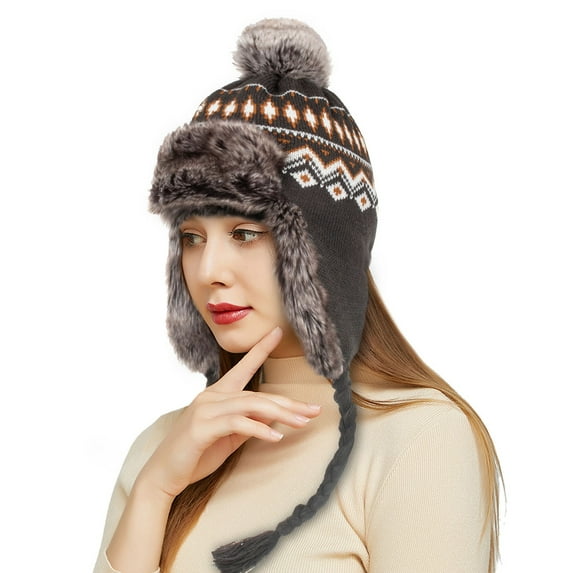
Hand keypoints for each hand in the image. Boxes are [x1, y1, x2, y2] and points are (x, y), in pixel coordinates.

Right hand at [136, 327, 320, 498]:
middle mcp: (211, 396)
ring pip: (250, 405)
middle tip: (314, 410)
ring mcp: (205, 410)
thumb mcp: (230, 436)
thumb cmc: (197, 454)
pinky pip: (236, 423)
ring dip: (280, 414)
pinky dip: (259, 429)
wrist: (164, 475)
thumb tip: (275, 415)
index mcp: (217, 394)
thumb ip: (250, 422)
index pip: (243, 368)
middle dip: (288, 403)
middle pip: (257, 395)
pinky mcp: (202, 427)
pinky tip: (276, 437)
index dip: (260, 349)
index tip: (276, 332)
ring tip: (303, 422)